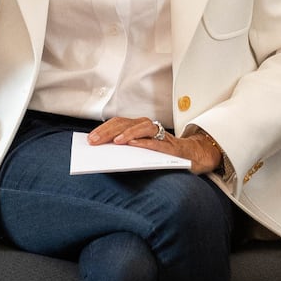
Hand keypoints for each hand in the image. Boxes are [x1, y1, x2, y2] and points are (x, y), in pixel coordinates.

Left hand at [87, 117, 222, 174]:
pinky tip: (134, 146)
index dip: (103, 129)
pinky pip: (157, 142)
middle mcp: (148, 126)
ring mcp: (160, 134)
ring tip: (115, 142)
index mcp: (138, 126)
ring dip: (127, 134)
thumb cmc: (161, 154)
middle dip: (109, 132)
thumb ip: (126, 148)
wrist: (191, 157)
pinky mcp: (171, 145)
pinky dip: (145, 142)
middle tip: (95, 142)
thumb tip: (104, 153)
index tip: (89, 139)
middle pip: (125, 124)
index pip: (117, 123)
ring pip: (141, 127)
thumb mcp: (140, 150)